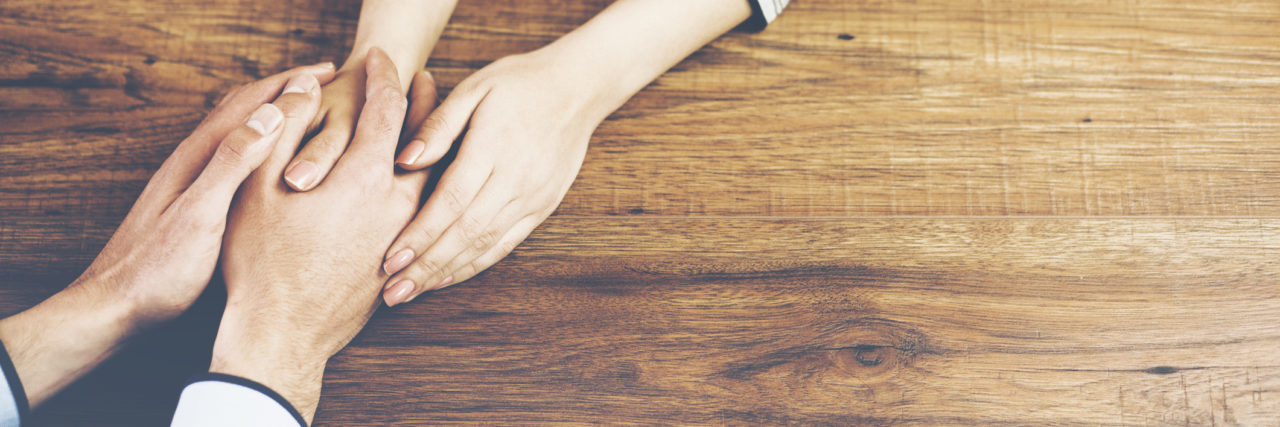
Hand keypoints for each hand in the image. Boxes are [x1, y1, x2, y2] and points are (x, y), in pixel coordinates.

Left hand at [0, 63, 334, 406]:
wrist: (114, 309)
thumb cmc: (157, 270)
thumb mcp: (200, 214)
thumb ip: (233, 163)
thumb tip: (272, 113)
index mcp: (198, 157)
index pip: (251, 102)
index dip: (292, 83)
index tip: (333, 72)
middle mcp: (195, 161)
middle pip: (245, 109)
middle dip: (287, 90)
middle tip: (329, 83)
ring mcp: (194, 182)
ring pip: (243, 134)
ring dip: (278, 116)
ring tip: (313, 115)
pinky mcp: (197, 204)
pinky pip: (240, 160)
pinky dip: (268, 148)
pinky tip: (280, 165)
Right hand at [210, 49, 435, 421]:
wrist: (284, 336)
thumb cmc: (261, 263)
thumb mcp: (258, 188)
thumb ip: (283, 130)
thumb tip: (303, 87)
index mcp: (364, 178)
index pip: (388, 108)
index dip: (382, 76)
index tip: (379, 58)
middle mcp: (397, 204)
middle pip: (425, 141)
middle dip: (425, 105)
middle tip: (425, 80)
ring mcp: (404, 235)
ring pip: (429, 179)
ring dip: (427, 146)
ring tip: (422, 126)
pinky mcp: (402, 260)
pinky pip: (423, 211)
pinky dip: (424, 185)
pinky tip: (413, 182)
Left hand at [376, 50, 608, 305]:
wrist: (578, 88)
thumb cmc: (518, 83)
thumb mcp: (474, 88)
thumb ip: (437, 125)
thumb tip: (403, 160)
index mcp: (494, 147)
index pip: (452, 200)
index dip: (420, 234)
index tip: (390, 258)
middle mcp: (517, 179)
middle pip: (466, 232)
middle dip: (427, 266)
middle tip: (392, 292)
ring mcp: (534, 197)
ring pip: (486, 245)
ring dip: (447, 272)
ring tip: (412, 292)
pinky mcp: (543, 207)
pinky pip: (506, 244)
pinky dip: (475, 264)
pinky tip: (448, 276)